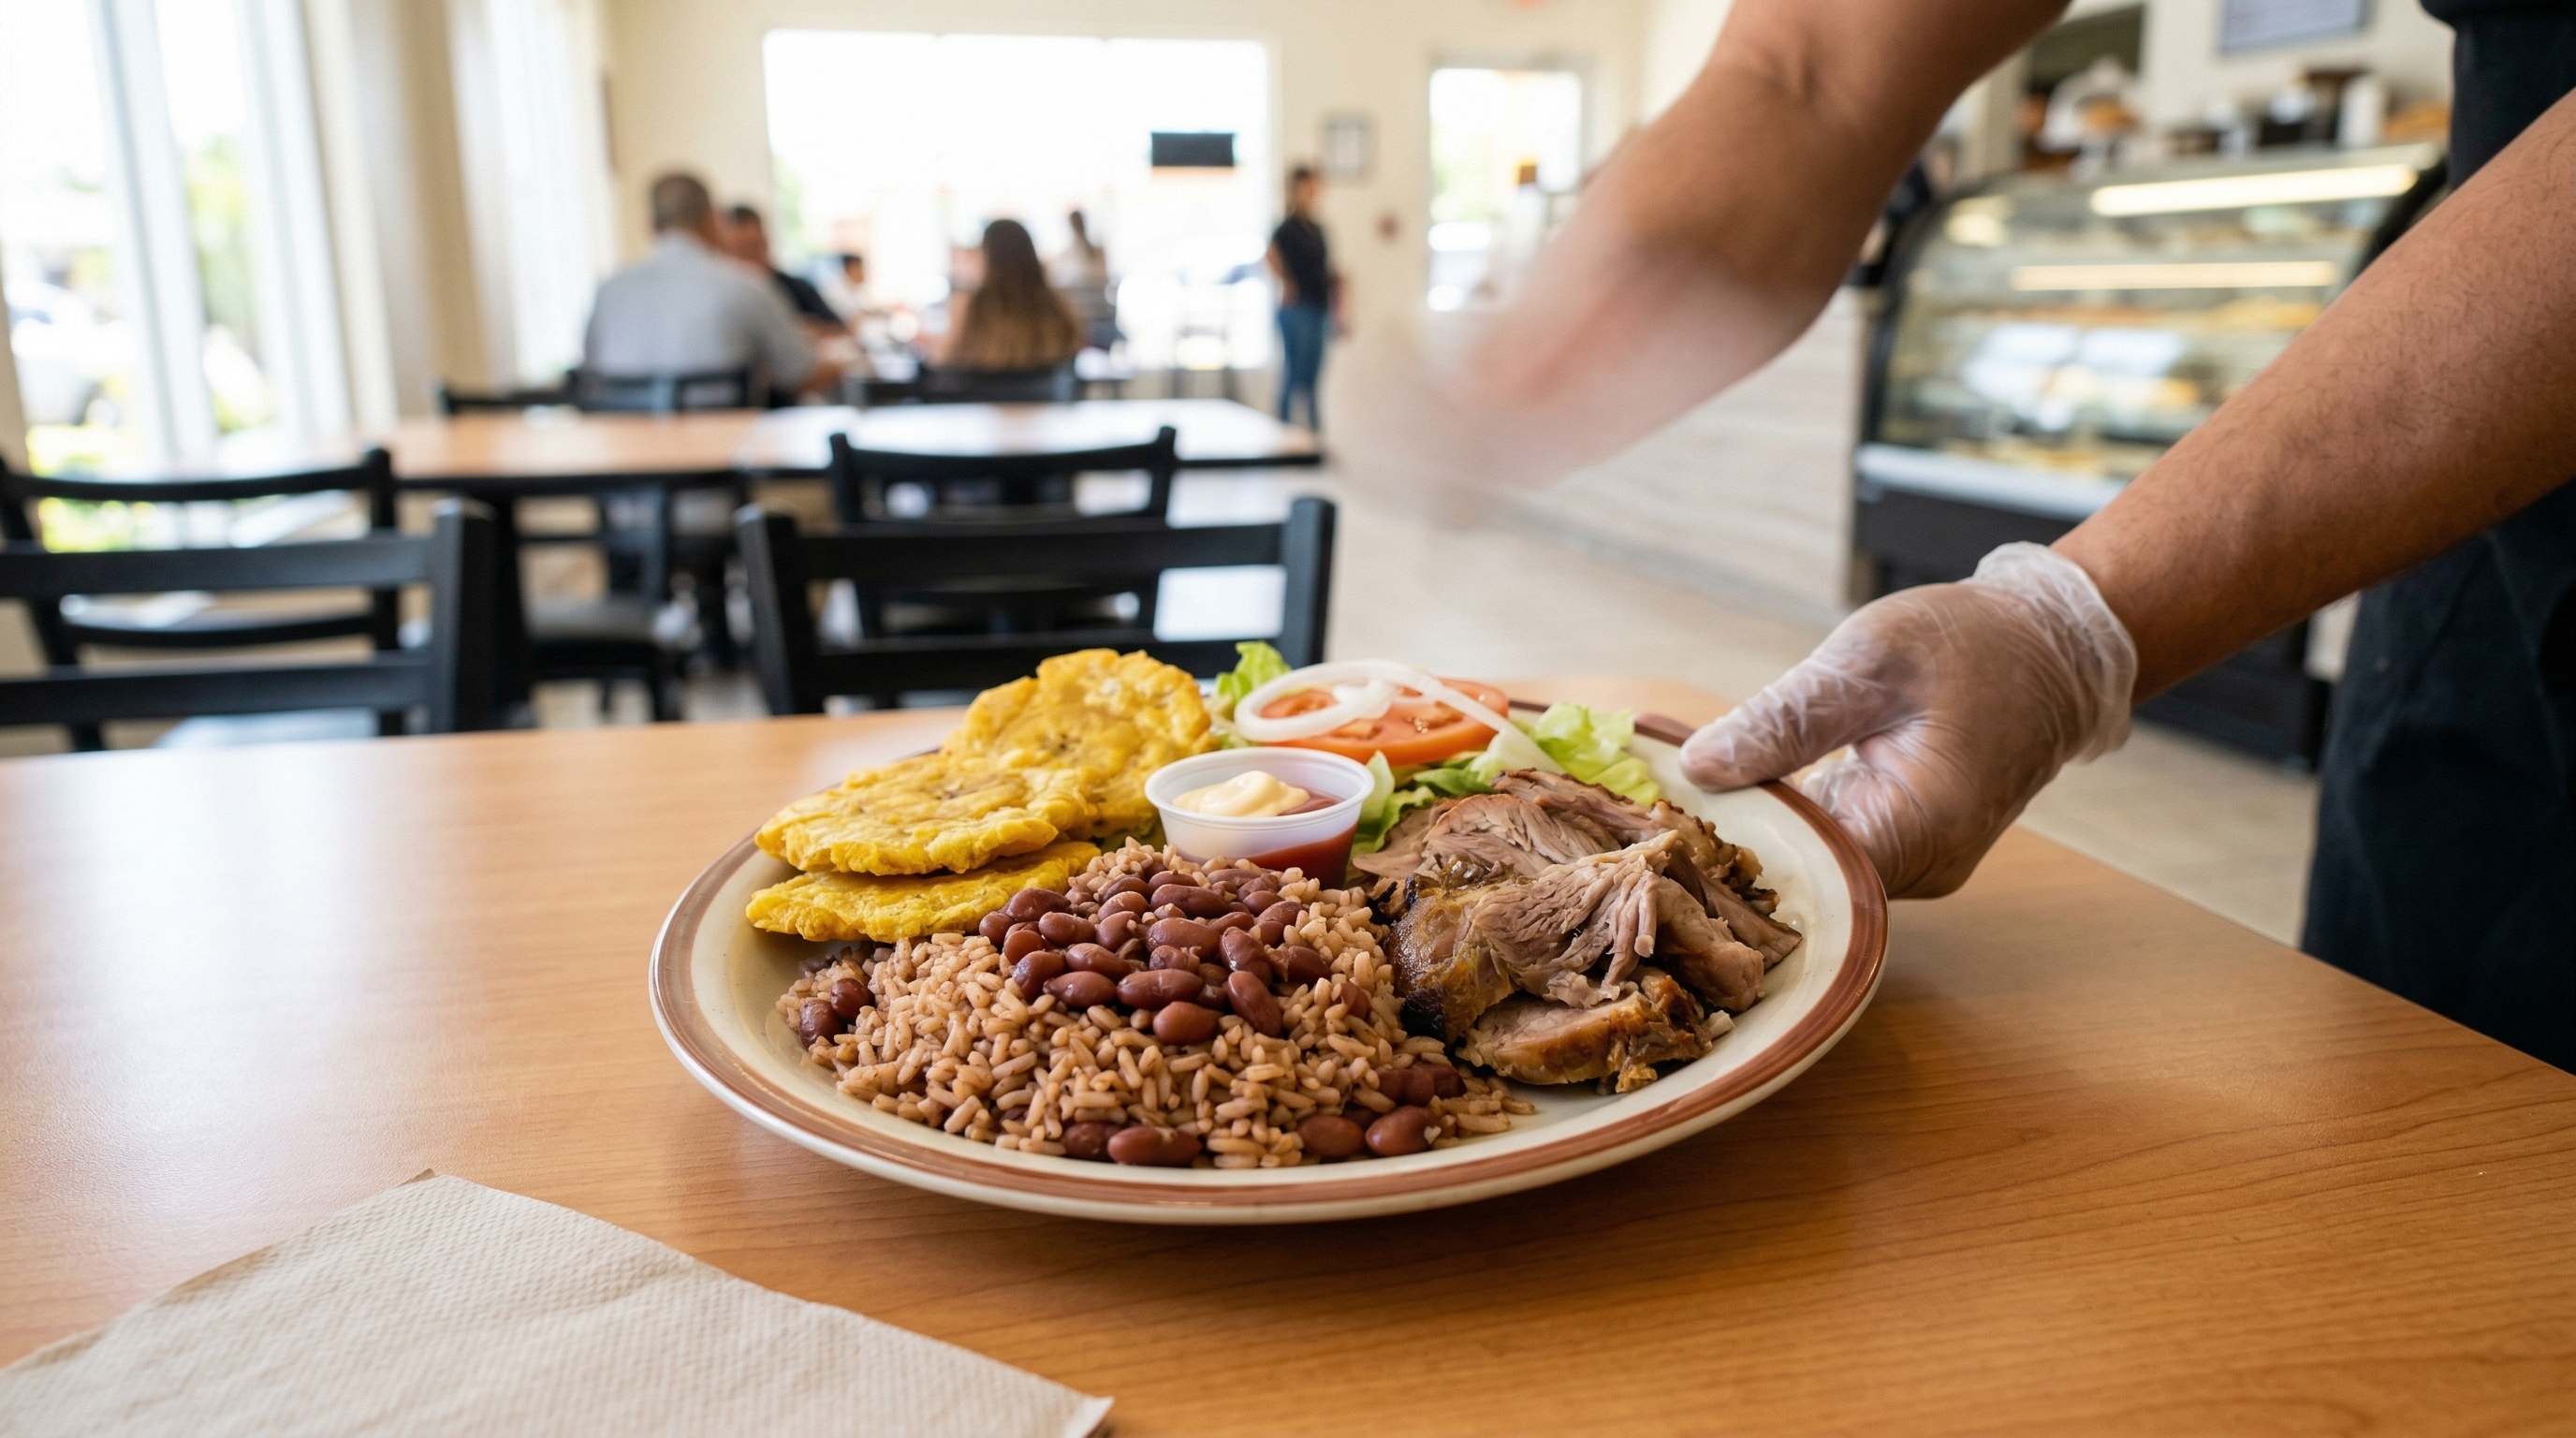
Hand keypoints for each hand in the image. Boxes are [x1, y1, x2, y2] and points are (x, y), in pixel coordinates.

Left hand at [1679, 544, 2135, 897]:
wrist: (2052, 648)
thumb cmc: (1971, 643)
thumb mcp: (1869, 659)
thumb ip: (1783, 718)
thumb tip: (1699, 766)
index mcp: (1918, 828)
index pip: (1801, 877)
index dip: (1728, 856)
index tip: (1667, 823)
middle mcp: (1922, 868)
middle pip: (1804, 884)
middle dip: (1733, 848)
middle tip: (1658, 812)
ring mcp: (1918, 865)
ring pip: (1817, 870)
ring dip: (1761, 835)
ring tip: (1691, 800)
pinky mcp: (1908, 849)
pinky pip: (1836, 852)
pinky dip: (1792, 825)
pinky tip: (1742, 795)